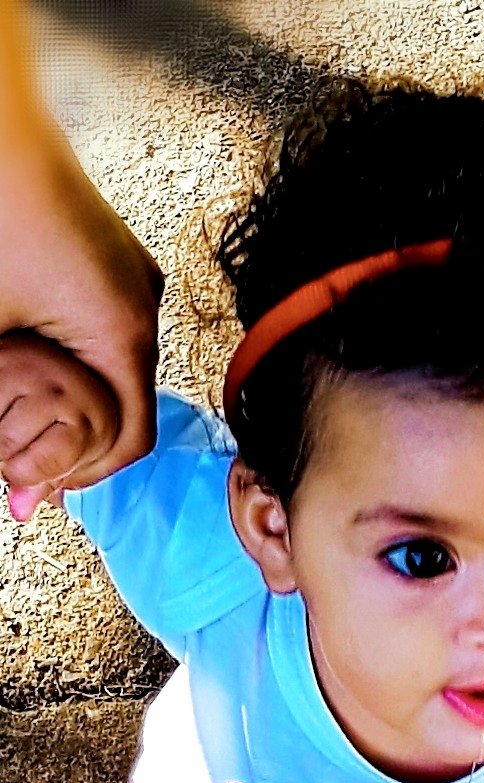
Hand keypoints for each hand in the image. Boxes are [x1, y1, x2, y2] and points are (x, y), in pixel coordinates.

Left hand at [0, 119, 161, 491]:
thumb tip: (13, 500)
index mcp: (124, 332)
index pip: (130, 440)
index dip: (82, 474)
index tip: (40, 486)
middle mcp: (143, 306)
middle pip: (122, 403)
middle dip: (71, 434)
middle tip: (20, 456)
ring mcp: (131, 276)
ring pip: (113, 364)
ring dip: (71, 391)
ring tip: (20, 398)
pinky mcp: (112, 255)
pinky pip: (105, 324)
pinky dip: (73, 351)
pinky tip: (30, 346)